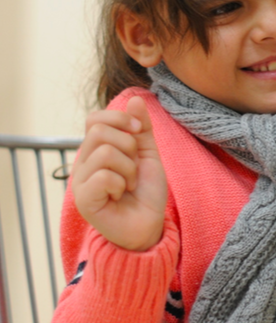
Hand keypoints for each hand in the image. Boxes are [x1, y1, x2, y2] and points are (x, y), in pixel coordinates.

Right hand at [72, 96, 167, 250]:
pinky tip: (121, 194)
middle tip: (134, 166)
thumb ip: (141, 128)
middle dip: (128, 145)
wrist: (149, 225)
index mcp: (96, 150)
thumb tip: (135, 98)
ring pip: (104, 152)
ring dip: (128, 168)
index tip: (138, 132)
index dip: (119, 119)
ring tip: (129, 184)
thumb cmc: (145, 191)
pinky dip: (120, 183)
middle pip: (98, 132)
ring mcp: (80, 182)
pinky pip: (102, 176)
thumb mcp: (148, 154)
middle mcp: (83, 163)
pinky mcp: (83, 200)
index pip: (95, 118)